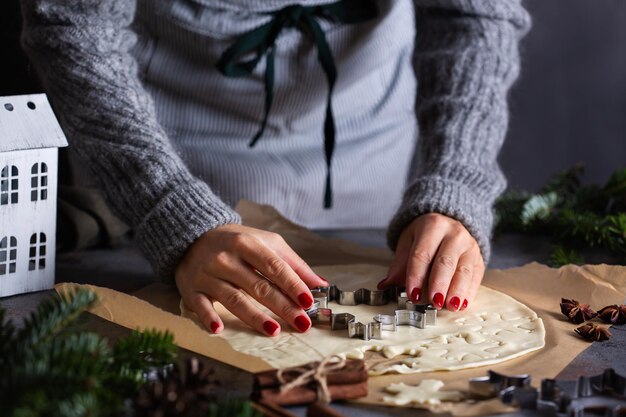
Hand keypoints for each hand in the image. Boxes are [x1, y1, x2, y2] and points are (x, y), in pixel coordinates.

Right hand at [175, 224, 327, 335]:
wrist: (193, 236)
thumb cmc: (238, 242)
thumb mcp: (266, 243)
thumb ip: (293, 263)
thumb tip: (320, 284)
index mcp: (247, 243)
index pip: (273, 266)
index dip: (292, 284)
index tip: (308, 301)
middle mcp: (226, 258)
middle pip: (258, 286)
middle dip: (282, 306)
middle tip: (301, 323)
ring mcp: (208, 275)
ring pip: (234, 299)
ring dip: (254, 316)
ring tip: (274, 330)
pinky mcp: (191, 289)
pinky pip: (200, 306)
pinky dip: (208, 318)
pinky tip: (219, 330)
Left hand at [379, 213, 483, 310]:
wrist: (448, 221)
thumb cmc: (424, 236)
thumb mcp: (408, 243)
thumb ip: (399, 265)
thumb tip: (385, 285)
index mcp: (432, 226)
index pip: (422, 254)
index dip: (417, 275)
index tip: (413, 294)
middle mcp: (454, 234)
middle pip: (446, 262)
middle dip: (439, 284)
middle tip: (433, 301)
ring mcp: (469, 246)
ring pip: (464, 270)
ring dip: (456, 291)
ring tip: (449, 306)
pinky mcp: (479, 259)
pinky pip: (475, 277)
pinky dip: (468, 292)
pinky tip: (461, 304)